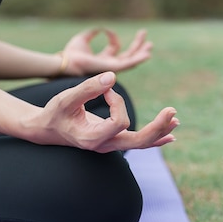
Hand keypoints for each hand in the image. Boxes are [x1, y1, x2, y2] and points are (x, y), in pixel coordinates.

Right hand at [31, 72, 178, 152]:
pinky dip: (155, 137)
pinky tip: (170, 135)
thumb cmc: (54, 113)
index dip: (117, 101)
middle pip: (138, 141)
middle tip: (172, 111)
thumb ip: (89, 87)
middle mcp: (104, 145)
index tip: (106, 88)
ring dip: (160, 131)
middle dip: (157, 126)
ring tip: (176, 120)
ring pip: (141, 143)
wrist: (46, 129)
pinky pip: (138, 142)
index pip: (119, 122)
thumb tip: (113, 76)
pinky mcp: (113, 140)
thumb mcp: (67, 98)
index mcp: (92, 138)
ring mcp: (110, 145)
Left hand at [61, 29, 152, 75]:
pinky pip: (129, 64)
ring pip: (131, 60)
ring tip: (150, 45)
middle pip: (126, 56)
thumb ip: (92, 33)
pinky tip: (147, 54)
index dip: (113, 37)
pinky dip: (139, 58)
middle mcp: (108, 65)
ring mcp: (111, 68)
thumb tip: (100, 27)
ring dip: (141, 53)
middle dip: (136, 47)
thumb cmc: (71, 53)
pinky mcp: (113, 68)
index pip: (114, 48)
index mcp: (102, 59)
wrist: (67, 62)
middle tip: (146, 38)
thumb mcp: (83, 39)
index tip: (106, 29)